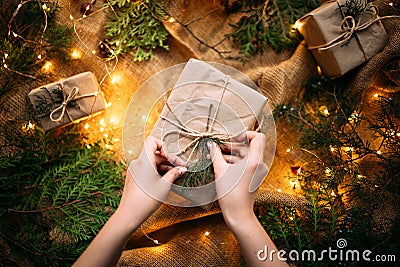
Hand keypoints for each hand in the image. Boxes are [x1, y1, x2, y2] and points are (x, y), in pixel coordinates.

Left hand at [73, 136, 185, 266]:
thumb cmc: (146, 200)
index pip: (152, 141)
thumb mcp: (164, 186)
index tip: (171, 158)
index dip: (163, 146)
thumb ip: (174, 174)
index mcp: (144, 161)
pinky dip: (156, 172)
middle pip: (154, 153)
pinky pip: (146, 169)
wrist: (129, 214)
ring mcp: (134, 170)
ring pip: (151, 162)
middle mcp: (138, 162)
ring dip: (163, 167)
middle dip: (168, 159)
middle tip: (180, 169)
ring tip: (174, 177)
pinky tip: (164, 181)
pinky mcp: (133, 177)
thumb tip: (182, 168)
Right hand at [208, 132, 287, 266]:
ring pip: (244, 156)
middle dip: (231, 145)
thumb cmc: (230, 193)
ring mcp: (257, 171)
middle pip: (248, 146)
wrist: (238, 214)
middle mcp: (259, 164)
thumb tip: (210, 143)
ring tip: (213, 155)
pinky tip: (218, 163)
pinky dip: (232, 162)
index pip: (258, 137)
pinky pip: (244, 164)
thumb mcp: (220, 171)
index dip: (245, 134)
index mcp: (255, 160)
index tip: (232, 139)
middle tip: (216, 147)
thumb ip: (215, 154)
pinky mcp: (253, 177)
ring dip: (229, 154)